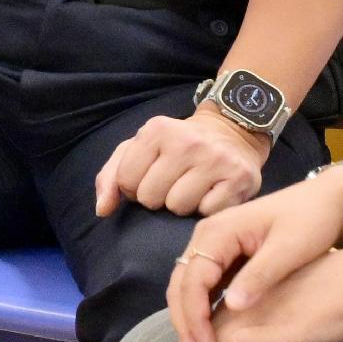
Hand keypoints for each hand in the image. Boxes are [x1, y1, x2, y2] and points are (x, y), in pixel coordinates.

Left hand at [97, 107, 272, 219]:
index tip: (150, 177)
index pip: (126, 181)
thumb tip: (102, 209)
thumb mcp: (140, 149)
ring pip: (177, 207)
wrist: (232, 132)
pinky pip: (207, 212)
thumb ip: (111, 176)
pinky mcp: (239, 178)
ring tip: (192, 188)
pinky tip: (211, 193)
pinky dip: (206, 208)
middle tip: (173, 183)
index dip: (134, 187)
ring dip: (182, 205)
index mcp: (157, 129)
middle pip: (150, 197)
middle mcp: (187, 141)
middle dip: (157, 197)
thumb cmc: (177, 146)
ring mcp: (215, 159)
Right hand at [164, 169, 342, 341]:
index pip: (193, 280)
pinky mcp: (224, 257)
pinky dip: (201, 314)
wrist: (327, 200)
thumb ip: (261, 275)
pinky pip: (202, 289)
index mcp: (218, 232)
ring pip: (187, 290)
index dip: (195, 318)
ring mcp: (213, 247)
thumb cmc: (312, 220)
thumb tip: (232, 306)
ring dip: (190, 324)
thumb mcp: (291, 247)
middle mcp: (207, 237)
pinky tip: (210, 338)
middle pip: (181, 287)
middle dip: (186, 327)